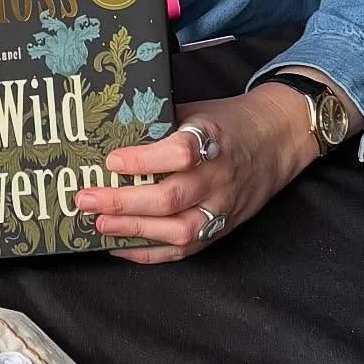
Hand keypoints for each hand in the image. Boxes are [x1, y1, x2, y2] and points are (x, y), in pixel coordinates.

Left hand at [74, 85, 317, 263]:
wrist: (277, 141)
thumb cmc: (227, 123)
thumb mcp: (196, 111)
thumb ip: (160, 122)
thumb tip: (110, 130)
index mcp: (211, 140)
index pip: (180, 153)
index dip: (144, 159)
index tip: (111, 161)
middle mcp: (219, 178)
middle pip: (171, 198)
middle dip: (124, 203)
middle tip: (86, 200)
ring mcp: (223, 208)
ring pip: (179, 230)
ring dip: (134, 231)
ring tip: (99, 225)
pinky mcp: (223, 229)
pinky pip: (187, 248)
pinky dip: (152, 253)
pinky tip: (120, 246)